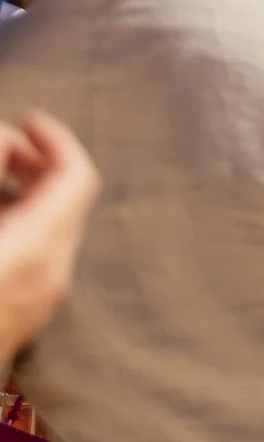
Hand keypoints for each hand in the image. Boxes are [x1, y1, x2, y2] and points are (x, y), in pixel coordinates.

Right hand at [0, 112, 101, 361]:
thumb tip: (2, 138)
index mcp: (38, 248)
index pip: (77, 176)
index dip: (55, 139)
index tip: (28, 118)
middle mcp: (49, 278)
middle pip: (65, 202)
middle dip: (31, 165)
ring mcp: (37, 306)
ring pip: (47, 232)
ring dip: (18, 196)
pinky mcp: (19, 323)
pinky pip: (30, 261)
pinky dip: (14, 229)